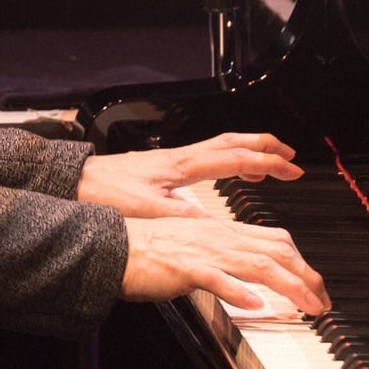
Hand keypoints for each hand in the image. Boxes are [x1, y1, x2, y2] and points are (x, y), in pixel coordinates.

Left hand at [77, 133, 301, 218]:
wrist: (77, 182)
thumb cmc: (107, 192)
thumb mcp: (152, 211)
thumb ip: (188, 218)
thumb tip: (220, 227)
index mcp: (184, 165)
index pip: (236, 157)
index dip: (268, 162)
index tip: (291, 169)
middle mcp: (181, 156)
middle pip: (233, 141)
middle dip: (264, 146)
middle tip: (289, 155)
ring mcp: (172, 159)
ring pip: (219, 145)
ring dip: (247, 151)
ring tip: (265, 164)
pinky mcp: (163, 166)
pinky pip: (205, 156)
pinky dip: (225, 160)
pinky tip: (224, 173)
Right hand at [121, 215, 328, 315]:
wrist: (113, 246)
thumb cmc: (147, 251)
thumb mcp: (194, 251)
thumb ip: (221, 261)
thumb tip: (245, 280)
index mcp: (222, 232)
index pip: (275, 241)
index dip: (302, 263)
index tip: (315, 286)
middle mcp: (219, 238)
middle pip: (277, 250)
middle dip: (307, 276)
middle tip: (323, 302)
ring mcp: (204, 252)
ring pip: (259, 263)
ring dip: (290, 285)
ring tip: (309, 305)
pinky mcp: (185, 268)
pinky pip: (217, 278)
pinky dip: (239, 291)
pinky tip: (256, 304)